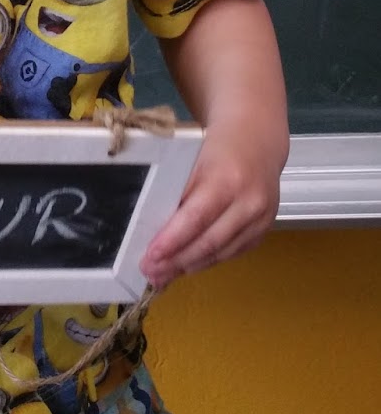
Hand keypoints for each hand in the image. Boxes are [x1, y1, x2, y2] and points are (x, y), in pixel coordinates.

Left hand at [139, 121, 283, 288]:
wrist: (257, 139)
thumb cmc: (218, 147)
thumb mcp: (193, 159)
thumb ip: (178, 191)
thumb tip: (153, 227)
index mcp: (228, 179)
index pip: (196, 218)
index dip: (172, 240)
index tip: (150, 256)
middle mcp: (249, 202)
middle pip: (209, 242)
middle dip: (177, 260)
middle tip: (151, 272)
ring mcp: (261, 219)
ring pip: (221, 253)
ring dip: (190, 266)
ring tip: (163, 274)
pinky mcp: (263, 230)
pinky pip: (232, 253)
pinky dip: (207, 260)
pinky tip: (188, 264)